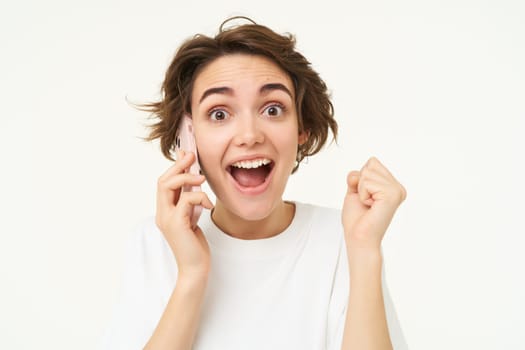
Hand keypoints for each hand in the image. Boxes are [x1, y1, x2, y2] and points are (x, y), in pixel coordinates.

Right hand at [156, 150, 213, 276]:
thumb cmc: (196, 245)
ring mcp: (167, 219)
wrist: (195, 269)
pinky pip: (186, 200)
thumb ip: (190, 203)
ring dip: (187, 178)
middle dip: (178, 166)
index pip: (164, 183)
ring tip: (202, 179)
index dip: (175, 167)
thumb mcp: (193, 218)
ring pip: (168, 186)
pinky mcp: (177, 224)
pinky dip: (200, 197)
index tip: (187, 154)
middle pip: (163, 181)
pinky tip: (209, 205)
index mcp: (165, 211)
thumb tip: (194, 182)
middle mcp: (162, 213)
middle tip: (192, 156)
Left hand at [342, 157, 406, 252]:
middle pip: (370, 164)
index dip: (360, 178)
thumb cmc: (357, 219)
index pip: (372, 162)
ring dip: (361, 190)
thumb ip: (356, 177)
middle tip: (366, 202)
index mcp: (392, 186)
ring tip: (369, 205)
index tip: (365, 196)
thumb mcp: (354, 191)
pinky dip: (362, 195)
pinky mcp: (391, 195)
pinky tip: (370, 207)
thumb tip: (357, 173)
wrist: (359, 238)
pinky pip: (367, 182)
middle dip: (360, 183)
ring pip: (367, 173)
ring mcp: (397, 191)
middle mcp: (398, 188)